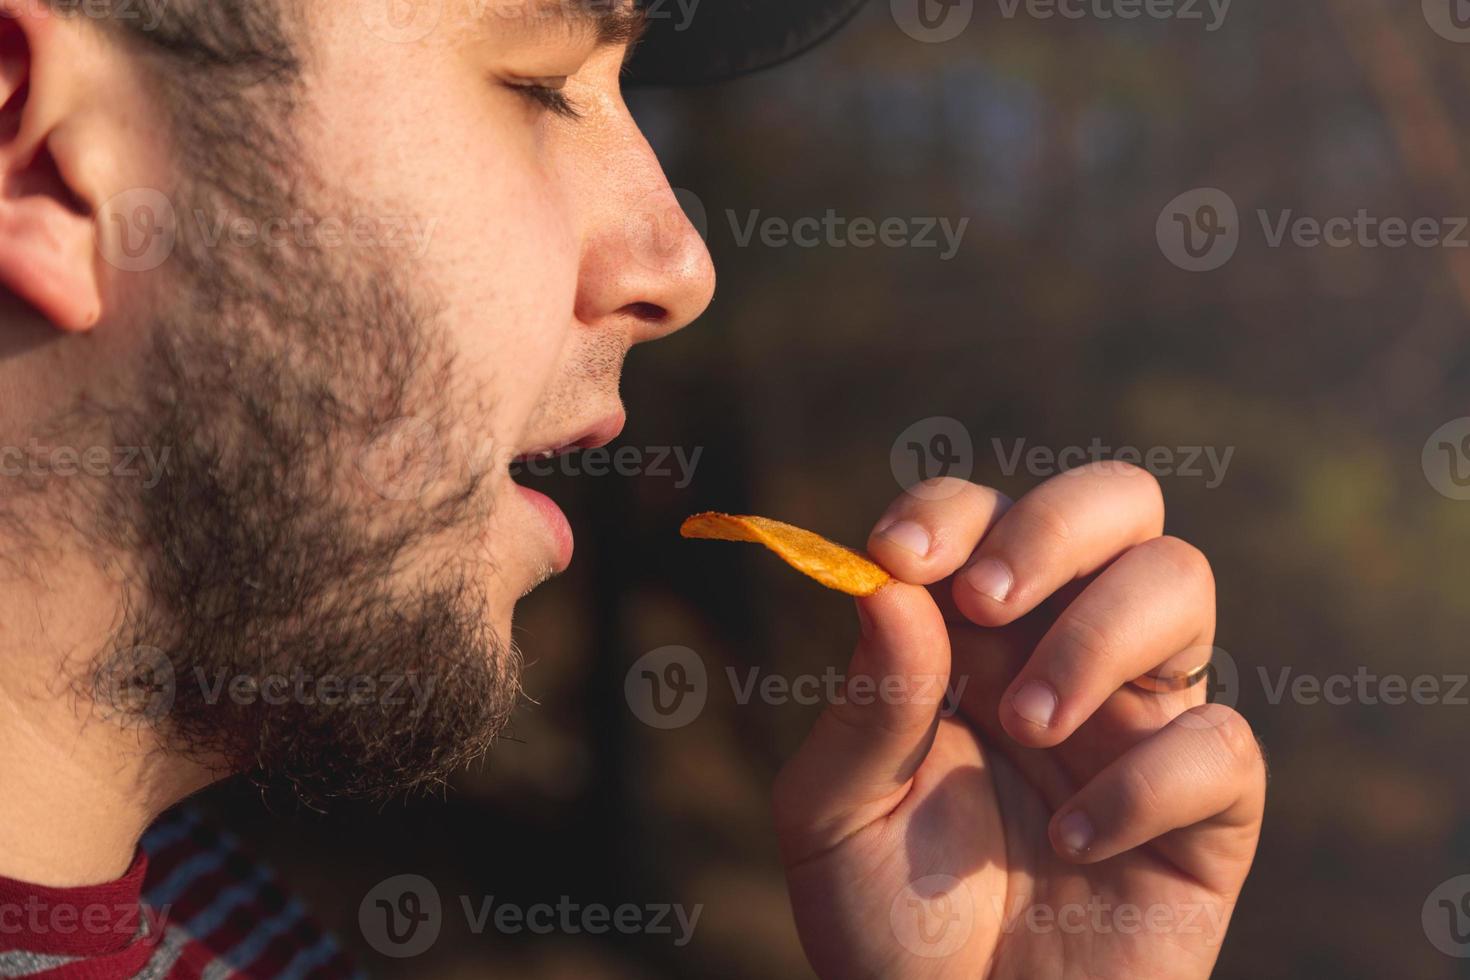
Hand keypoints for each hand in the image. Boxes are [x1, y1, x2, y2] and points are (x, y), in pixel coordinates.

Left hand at [773, 463, 1264, 979]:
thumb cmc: (889, 922)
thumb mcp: (836, 816)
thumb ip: (866, 705)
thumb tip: (887, 584)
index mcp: (970, 637)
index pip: (985, 514)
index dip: (951, 511)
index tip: (898, 557)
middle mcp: (1062, 653)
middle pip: (1116, 504)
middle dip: (1054, 527)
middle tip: (984, 603)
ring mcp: (1141, 721)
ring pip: (1180, 581)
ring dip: (1099, 635)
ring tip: (1028, 725)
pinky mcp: (1207, 809)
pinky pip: (1222, 743)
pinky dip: (1147, 782)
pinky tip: (1073, 841)